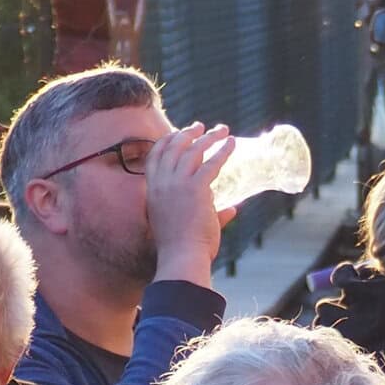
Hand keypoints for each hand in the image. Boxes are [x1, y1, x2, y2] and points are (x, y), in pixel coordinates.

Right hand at [146, 122, 232, 285]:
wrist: (182, 258)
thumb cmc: (183, 248)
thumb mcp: (183, 224)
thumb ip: (207, 212)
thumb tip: (231, 210)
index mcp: (152, 190)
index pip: (155, 156)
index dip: (167, 141)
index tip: (179, 132)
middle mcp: (162, 183)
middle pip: (173, 147)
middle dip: (188, 133)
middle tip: (201, 126)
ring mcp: (177, 184)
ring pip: (194, 151)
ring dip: (209, 137)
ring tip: (222, 130)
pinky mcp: (195, 188)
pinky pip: (212, 163)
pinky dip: (223, 151)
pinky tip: (232, 143)